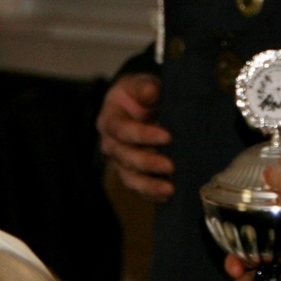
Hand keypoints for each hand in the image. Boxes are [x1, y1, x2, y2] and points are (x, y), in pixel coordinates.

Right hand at [97, 73, 174, 200]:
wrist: (142, 105)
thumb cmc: (140, 94)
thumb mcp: (140, 84)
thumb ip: (144, 87)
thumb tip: (150, 92)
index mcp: (110, 119)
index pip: (121, 129)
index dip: (142, 134)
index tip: (167, 136)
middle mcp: (111, 143)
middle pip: (124, 157)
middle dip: (147, 162)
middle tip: (170, 165)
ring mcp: (121, 161)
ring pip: (129, 178)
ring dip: (149, 185)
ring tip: (169, 189)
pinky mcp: (132, 174)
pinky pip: (139, 188)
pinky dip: (152, 194)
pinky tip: (167, 195)